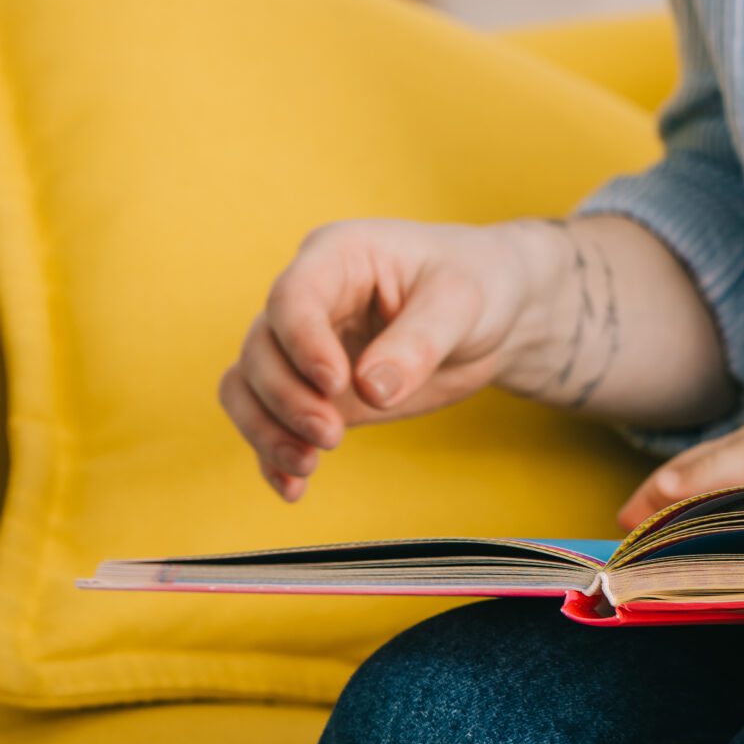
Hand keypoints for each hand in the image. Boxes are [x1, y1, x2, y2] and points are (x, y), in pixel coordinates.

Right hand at [218, 219, 551, 501]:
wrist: (494, 314)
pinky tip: (293, 487)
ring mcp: (304, 347)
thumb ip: (419, 341)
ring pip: (249, 386)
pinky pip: (269, 420)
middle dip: (286, 398)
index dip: (302, 342)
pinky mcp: (313, 391)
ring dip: (267, 430)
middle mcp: (308, 299)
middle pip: (260, 348)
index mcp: (337, 255)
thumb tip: (372, 390)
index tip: (335, 383)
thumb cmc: (478, 284)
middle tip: (331, 435)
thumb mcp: (461, 302)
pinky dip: (272, 454)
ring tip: (307, 466)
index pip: (293, 297)